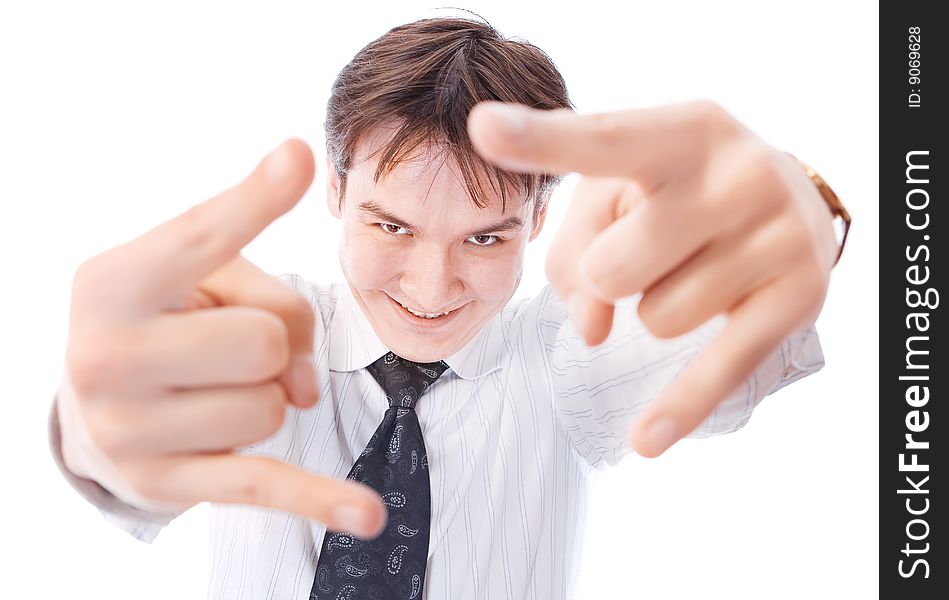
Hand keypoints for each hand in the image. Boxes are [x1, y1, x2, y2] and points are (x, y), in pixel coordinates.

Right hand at [56, 139, 385, 537]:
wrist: (93, 403)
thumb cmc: (161, 320)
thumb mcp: (193, 282)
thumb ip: (264, 298)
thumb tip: (307, 384)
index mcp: (111, 284)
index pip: (201, 237)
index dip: (255, 200)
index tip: (299, 157)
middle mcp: (106, 357)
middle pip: (266, 340)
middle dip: (272, 341)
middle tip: (231, 344)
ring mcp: (131, 431)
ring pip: (275, 405)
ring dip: (269, 394)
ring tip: (218, 386)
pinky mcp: (170, 484)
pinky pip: (266, 485)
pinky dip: (321, 501)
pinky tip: (368, 515)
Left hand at [468, 100, 837, 457]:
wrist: (794, 203)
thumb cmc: (680, 194)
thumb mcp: (619, 194)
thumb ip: (575, 250)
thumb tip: (590, 331)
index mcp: (685, 130)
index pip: (603, 141)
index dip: (541, 141)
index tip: (484, 128)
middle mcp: (739, 174)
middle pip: (612, 270)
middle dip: (609, 277)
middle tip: (650, 250)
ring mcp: (776, 235)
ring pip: (656, 320)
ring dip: (656, 309)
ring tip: (695, 271)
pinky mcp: (798, 298)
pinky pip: (719, 367)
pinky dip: (681, 405)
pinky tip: (646, 441)